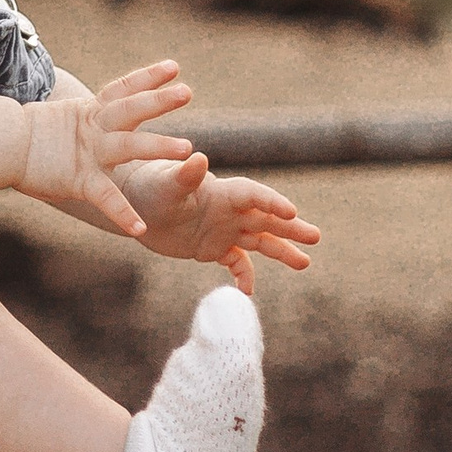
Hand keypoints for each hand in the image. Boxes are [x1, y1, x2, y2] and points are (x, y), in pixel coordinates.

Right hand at [15, 60, 195, 237]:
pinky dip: (122, 213)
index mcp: (90, 112)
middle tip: (187, 92)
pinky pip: (104, 197)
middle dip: (159, 100)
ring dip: (157, 145)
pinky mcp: (78, 180)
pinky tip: (140, 227)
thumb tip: (98, 114)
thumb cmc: (28, 137)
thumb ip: (87, 119)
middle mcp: (93, 127)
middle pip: (131, 109)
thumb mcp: (64, 122)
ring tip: (186, 148)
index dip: (148, 77)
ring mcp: (87, 152)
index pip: (123, 89)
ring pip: (128, 145)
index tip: (174, 66)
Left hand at [121, 151, 319, 290]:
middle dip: (291, 228)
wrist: (135, 204)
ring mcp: (224, 229)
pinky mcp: (213, 248)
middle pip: (266, 219)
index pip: (254, 195)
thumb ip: (184, 176)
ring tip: (305, 263)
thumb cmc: (150, 187)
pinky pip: (236, 263)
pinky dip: (244, 275)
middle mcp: (229, 210)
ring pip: (260, 241)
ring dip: (282, 251)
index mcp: (221, 191)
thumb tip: (199, 159)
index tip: (291, 211)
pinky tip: (247, 292)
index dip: (272, 201)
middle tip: (316, 237)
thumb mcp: (166, 185)